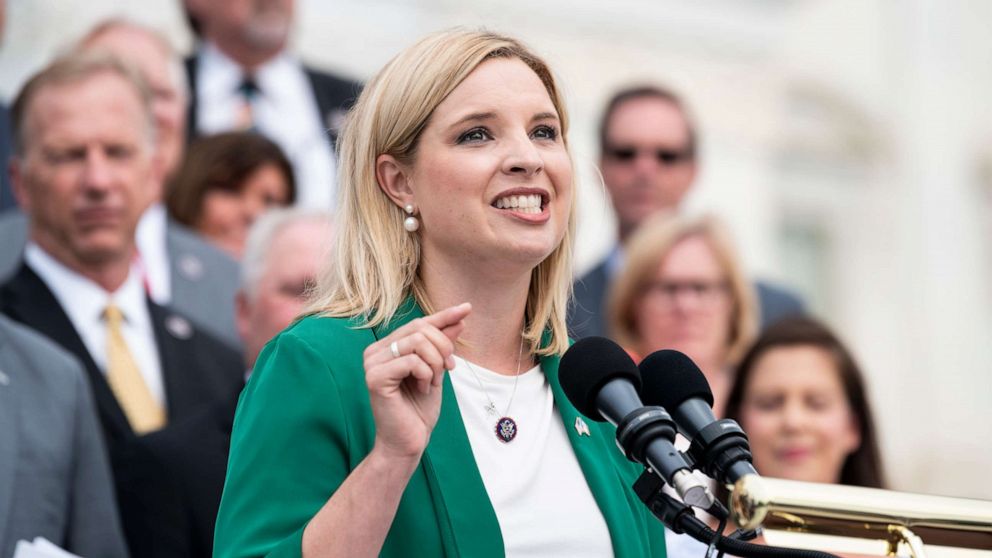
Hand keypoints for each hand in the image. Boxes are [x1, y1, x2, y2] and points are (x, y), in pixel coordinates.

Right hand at [364, 303, 470, 463]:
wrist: (408, 442)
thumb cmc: (419, 410)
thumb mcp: (437, 371)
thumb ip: (443, 345)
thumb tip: (460, 318)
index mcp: (388, 347)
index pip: (419, 323)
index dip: (444, 315)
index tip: (467, 308)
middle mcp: (375, 351)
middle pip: (419, 328)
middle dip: (443, 348)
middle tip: (448, 371)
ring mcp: (372, 363)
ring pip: (417, 342)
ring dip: (435, 363)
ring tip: (434, 382)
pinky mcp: (374, 378)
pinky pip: (411, 361)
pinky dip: (426, 374)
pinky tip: (424, 389)